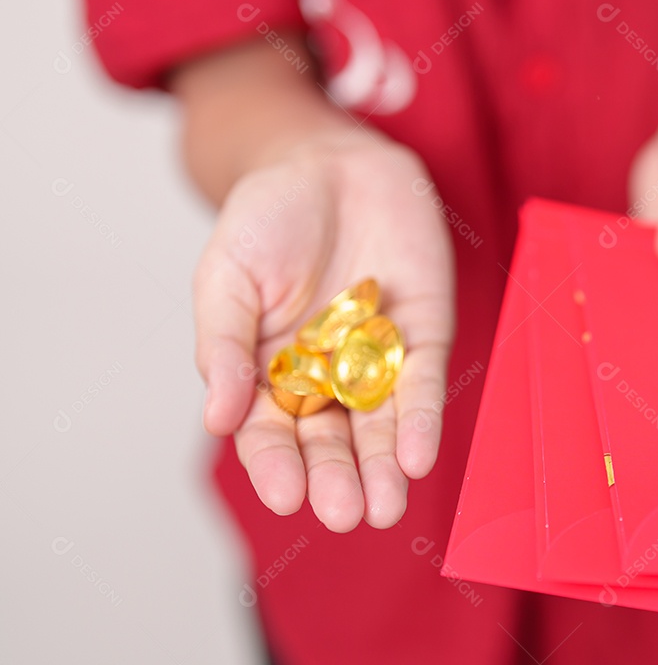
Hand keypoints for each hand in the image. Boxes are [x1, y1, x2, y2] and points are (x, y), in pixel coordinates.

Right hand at [193, 128, 453, 531]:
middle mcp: (326, 378)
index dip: (277, 466)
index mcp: (270, 374)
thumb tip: (217, 418)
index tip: (286, 495)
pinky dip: (420, 420)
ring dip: (382, 468)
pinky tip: (416, 457)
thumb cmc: (267, 218)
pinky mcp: (422, 335)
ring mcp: (376, 360)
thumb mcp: (227, 276)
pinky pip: (422, 383)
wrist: (329, 162)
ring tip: (384, 508)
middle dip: (337, 478)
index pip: (271, 434)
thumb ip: (225, 344)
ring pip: (381, 426)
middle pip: (331, 441)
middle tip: (343, 513)